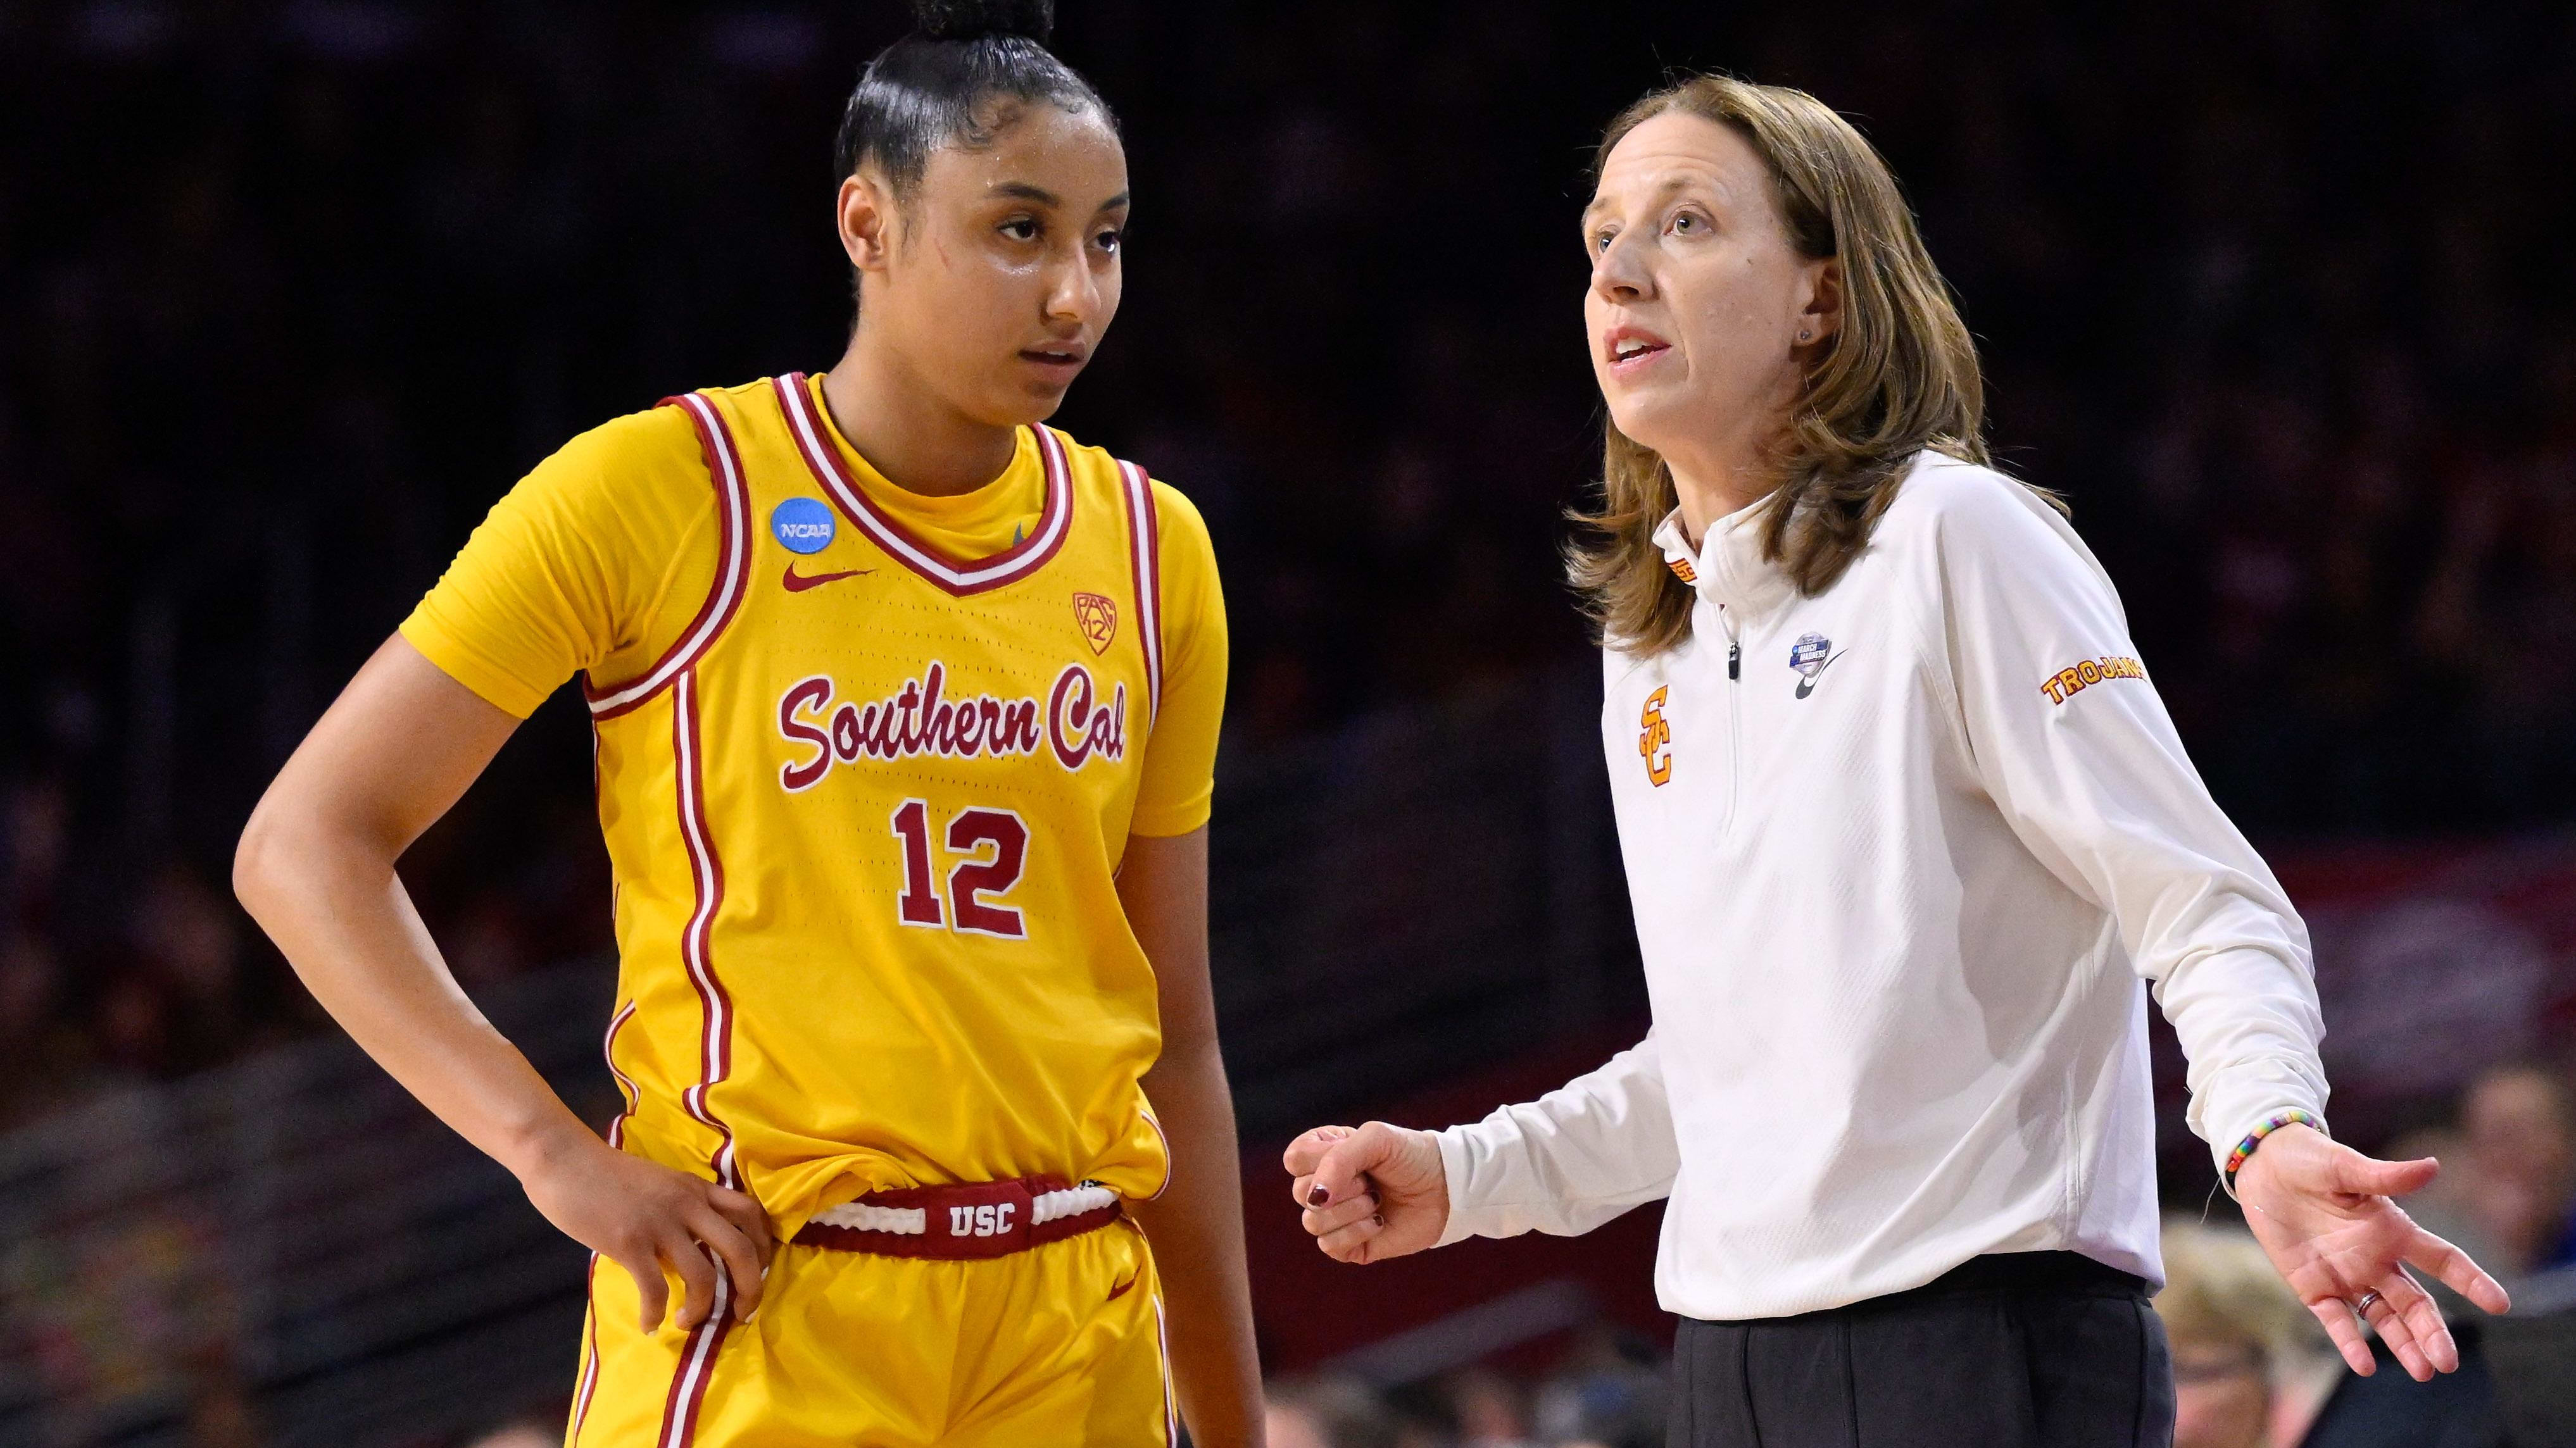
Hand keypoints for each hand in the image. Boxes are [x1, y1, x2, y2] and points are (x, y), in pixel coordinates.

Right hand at [519, 1127, 773, 1331]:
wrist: (565, 1161)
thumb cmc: (606, 1175)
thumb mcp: (660, 1184)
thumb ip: (682, 1210)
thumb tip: (694, 1249)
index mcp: (697, 1188)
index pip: (750, 1213)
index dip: (763, 1247)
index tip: (757, 1273)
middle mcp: (688, 1204)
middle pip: (741, 1250)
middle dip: (751, 1289)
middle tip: (742, 1314)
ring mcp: (660, 1223)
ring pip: (704, 1276)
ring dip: (702, 1309)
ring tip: (687, 1323)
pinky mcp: (630, 1242)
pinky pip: (655, 1289)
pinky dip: (655, 1314)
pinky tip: (649, 1324)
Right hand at [1281, 1122, 1447, 1263]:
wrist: (1446, 1188)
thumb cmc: (1410, 1156)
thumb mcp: (1375, 1139)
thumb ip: (1337, 1160)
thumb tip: (1314, 1199)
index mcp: (1323, 1155)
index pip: (1294, 1160)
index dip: (1320, 1160)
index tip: (1353, 1156)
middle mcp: (1324, 1186)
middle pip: (1300, 1192)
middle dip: (1342, 1187)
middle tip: (1371, 1181)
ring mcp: (1335, 1218)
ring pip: (1312, 1222)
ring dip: (1351, 1210)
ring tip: (1376, 1201)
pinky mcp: (1348, 1246)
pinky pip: (1329, 1246)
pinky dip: (1357, 1232)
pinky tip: (1379, 1222)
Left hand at [2233, 1123, 2510, 1380]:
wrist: (2261, 1166)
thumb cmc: (2309, 1160)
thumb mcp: (2345, 1167)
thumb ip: (2386, 1176)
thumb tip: (2433, 1166)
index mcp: (2393, 1231)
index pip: (2444, 1260)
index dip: (2471, 1281)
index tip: (2500, 1304)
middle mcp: (2376, 1260)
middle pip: (2416, 1303)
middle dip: (2433, 1332)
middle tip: (2448, 1362)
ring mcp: (2347, 1276)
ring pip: (2384, 1318)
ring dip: (2402, 1344)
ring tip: (2424, 1371)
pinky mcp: (2313, 1286)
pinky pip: (2336, 1320)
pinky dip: (2349, 1342)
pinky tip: (2365, 1365)